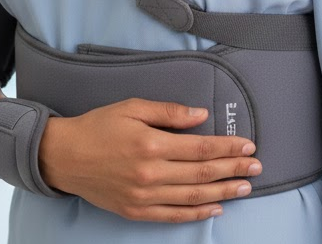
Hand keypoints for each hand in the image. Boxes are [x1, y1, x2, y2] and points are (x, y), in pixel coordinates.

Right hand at [37, 98, 261, 222]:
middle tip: (257, 167)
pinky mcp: (137, 211)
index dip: (228, 147)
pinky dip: (197, 213)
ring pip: (193, 196)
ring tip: (245, 187)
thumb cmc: (99, 126)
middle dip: (233, 169)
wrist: (65, 156)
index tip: (248, 145)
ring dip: (223, 192)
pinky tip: (215, 207)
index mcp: (152, 143)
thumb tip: (201, 116)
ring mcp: (144, 195)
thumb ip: (169, 112)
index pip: (201, 148)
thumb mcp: (133, 107)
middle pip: (202, 173)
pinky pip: (173, 215)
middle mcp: (151, 173)